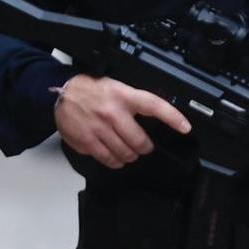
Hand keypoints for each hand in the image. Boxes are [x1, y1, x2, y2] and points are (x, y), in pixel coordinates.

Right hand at [53, 75, 190, 169]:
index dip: (172, 117)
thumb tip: (154, 118)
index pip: (154, 106)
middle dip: (145, 147)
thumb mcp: (117, 87)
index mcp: (124, 96)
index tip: (185, 127)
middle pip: (140, 141)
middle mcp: (113, 113)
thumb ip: (134, 102)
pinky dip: (115, 161)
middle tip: (144, 146)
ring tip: (129, 151)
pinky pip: (108, 159)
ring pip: (125, 153)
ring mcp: (99, 129)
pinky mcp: (87, 141)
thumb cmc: (92, 90)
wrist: (63, 93)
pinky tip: (116, 157)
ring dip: (131, 156)